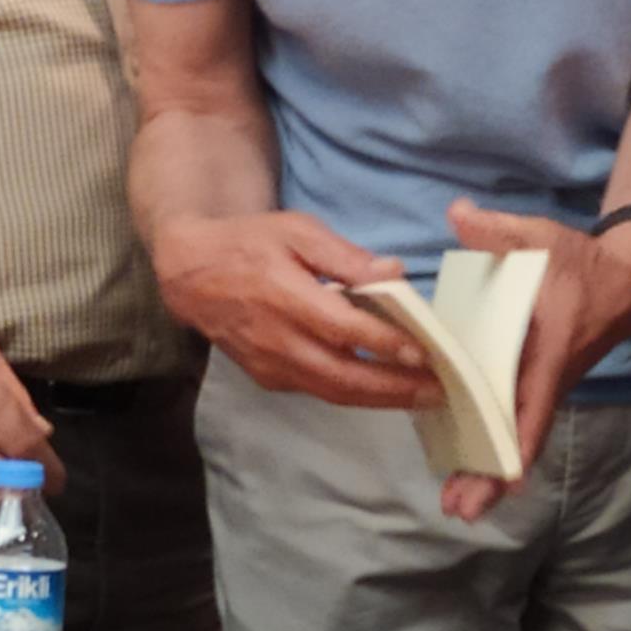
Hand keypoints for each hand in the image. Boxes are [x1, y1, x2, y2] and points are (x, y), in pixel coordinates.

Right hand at [150, 211, 437, 409]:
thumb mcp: (297, 231)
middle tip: (439, 391)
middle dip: (393, 388)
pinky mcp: (267, 377)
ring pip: (331, 392)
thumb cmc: (251, 242)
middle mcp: (277, 340)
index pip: (342, 329)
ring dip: (379, 400)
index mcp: (284, 295)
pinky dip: (353, 395)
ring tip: (422, 398)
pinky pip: (317, 391)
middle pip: (341, 375)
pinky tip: (384, 391)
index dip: (383, 343)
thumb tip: (395, 272)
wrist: (192, 272)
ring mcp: (270, 365)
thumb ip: (346, 256)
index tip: (424, 352)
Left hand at [433, 201, 630, 520]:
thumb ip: (497, 229)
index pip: (533, 401)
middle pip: (521, 437)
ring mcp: (545, 386)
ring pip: (518, 438)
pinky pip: (517, 426)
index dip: (517, 439)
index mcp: (547, 349)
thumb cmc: (580, 260)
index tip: (503, 477)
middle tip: (460, 512)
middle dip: (493, 477)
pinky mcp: (540, 386)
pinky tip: (470, 474)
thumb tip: (457, 214)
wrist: (625, 278)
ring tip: (459, 509)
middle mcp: (548, 378)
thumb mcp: (540, 237)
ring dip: (491, 474)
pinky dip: (497, 454)